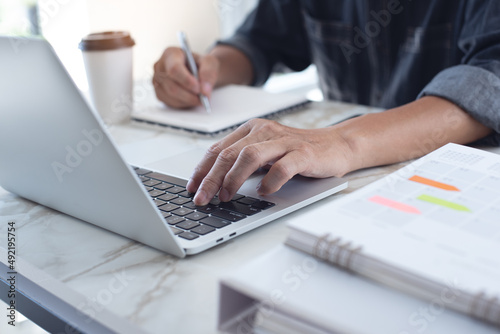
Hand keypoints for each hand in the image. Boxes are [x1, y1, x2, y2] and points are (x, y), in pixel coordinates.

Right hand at [153, 47, 218, 108]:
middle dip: (190, 95)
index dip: (186, 81)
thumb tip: (205, 91)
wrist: (197, 71)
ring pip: (171, 97)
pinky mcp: (159, 93)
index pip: (174, 69)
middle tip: (203, 97)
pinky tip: (191, 98)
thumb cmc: (200, 64)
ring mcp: (157, 81)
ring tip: (200, 97)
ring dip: (188, 100)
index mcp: (170, 54)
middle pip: (172, 86)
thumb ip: (208, 74)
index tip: (198, 89)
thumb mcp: (209, 63)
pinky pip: (171, 103)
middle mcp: (160, 66)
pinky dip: (184, 104)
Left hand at [186, 119, 354, 205]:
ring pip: (249, 157)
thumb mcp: (265, 153)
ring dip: (233, 179)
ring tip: (226, 197)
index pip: (218, 148)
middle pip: (229, 154)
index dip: (202, 169)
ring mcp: (284, 141)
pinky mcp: (303, 153)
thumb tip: (214, 183)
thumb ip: (243, 161)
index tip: (192, 188)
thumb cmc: (297, 152)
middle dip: (211, 179)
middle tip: (201, 198)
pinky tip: (263, 191)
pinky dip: (269, 181)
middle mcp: (265, 132)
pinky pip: (282, 167)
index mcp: (252, 130)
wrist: (336, 145)